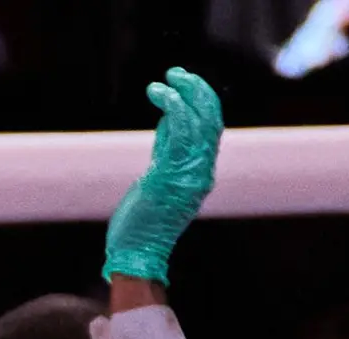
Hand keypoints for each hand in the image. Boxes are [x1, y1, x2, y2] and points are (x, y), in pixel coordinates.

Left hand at [104, 66, 219, 284]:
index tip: (182, 82)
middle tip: (177, 72)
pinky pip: (180, 132)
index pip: (210, 127)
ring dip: (184, 94)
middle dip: (198, 90)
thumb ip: (167, 151)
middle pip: (212, 119)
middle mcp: (201, 170)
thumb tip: (170, 118)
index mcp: (200, 172)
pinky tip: (159, 92)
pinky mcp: (170, 176)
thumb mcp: (158, 179)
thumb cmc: (142, 223)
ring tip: (166, 78)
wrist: (137, 255)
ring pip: (199, 121)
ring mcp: (189, 174)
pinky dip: (172, 106)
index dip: (200, 100)